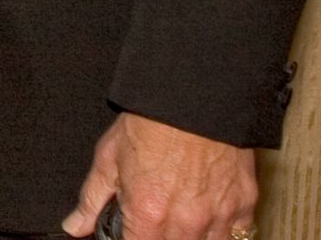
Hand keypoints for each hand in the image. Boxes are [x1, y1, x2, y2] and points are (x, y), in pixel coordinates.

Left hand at [62, 111, 256, 239]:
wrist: (194, 95)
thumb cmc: (151, 121)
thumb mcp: (109, 157)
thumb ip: (92, 200)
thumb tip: (76, 226)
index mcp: (149, 215)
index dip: (132, 238)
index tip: (131, 228)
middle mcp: (185, 223)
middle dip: (159, 235)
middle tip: (156, 215)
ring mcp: (218, 217)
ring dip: (192, 235)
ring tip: (181, 213)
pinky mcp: (244, 205)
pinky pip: (236, 232)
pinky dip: (222, 226)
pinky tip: (209, 209)